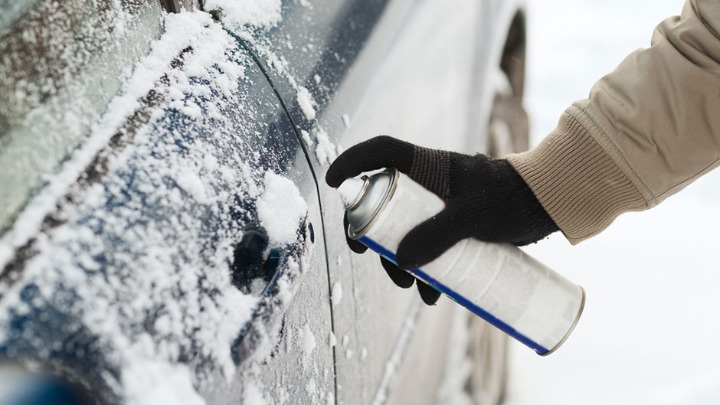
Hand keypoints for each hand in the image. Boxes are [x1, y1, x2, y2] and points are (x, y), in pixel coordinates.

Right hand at [326, 136, 557, 304]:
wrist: (548, 205)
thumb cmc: (510, 199)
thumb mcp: (471, 216)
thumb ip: (436, 236)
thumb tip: (401, 263)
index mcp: (428, 166)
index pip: (381, 152)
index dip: (353, 162)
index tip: (333, 182)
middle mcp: (430, 183)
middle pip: (386, 202)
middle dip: (375, 234)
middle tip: (370, 257)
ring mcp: (442, 204)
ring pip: (407, 230)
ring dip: (402, 261)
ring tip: (413, 290)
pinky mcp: (456, 223)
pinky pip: (430, 244)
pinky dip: (427, 268)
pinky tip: (434, 293)